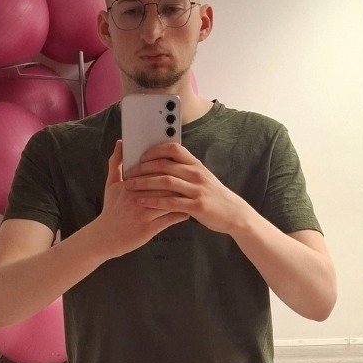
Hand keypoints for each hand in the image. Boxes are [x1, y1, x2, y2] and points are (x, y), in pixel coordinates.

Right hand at [91, 141, 190, 260]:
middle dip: (178, 183)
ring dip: (182, 199)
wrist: (104, 237)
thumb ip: (116, 163)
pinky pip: (169, 219)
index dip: (167, 170)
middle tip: (190, 181)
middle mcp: (136, 198)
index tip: (178, 168)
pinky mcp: (148, 229)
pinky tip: (186, 213)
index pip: (153, 172)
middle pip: (163, 186)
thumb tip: (121, 143)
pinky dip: (180, 215)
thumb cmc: (111, 210)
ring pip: (168, 202)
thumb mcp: (111, 185)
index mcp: (129, 186)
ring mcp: (142, 214)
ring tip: (191, 196)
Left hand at [125, 142, 252, 235]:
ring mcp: (197, 190)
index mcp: (195, 165)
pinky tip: (142, 201)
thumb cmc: (214, 196)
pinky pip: (171, 202)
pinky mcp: (196, 206)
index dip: (154, 150)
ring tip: (129, 186)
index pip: (173, 149)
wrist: (233, 214)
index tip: (140, 156)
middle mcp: (196, 174)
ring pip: (165, 182)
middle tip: (128, 173)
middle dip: (143, 168)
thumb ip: (185, 170)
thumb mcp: (202, 178)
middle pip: (164, 165)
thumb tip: (165, 163)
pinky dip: (154, 201)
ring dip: (144, 183)